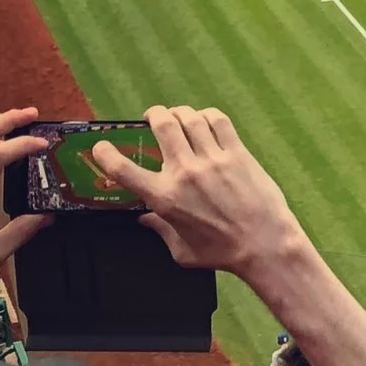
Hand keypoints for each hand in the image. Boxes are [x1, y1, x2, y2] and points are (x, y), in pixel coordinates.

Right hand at [94, 109, 302, 282]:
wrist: (264, 244)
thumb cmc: (221, 252)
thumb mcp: (181, 250)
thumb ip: (160, 230)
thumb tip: (144, 219)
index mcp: (164, 197)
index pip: (123, 170)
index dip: (105, 154)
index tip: (101, 147)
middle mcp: (184, 173)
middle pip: (162, 126)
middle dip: (153, 115)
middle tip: (153, 117)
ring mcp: (212, 160)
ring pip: (189, 118)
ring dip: (180, 113)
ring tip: (179, 116)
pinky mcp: (237, 153)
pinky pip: (218, 121)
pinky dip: (207, 115)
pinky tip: (205, 120)